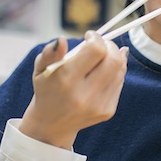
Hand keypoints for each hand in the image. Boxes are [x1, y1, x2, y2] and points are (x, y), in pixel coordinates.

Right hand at [20, 32, 127, 149]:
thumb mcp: (40, 69)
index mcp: (66, 80)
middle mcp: (84, 94)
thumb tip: (61, 39)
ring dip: (115, 57)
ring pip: (120, 70)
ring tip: (102, 56)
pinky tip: (104, 72)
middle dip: (110, 46)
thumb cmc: (47, 89)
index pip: (95, 50)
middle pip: (114, 60)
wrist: (52, 124)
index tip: (89, 36)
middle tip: (101, 44)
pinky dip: (115, 72)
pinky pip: (120, 83)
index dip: (96, 38)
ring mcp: (98, 105)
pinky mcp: (107, 111)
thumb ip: (50, 53)